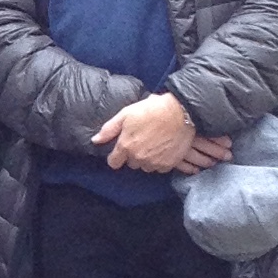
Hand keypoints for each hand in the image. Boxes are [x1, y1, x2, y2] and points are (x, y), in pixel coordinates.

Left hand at [91, 92, 230, 175]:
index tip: (121, 149)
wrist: (181, 112)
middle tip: (142, 139)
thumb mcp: (126, 114)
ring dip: (147, 158)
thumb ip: (109, 129)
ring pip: (145, 166)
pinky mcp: (168, 165)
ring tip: (154, 142)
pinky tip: (163, 147)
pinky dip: (160, 160)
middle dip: (133, 154)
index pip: (114, 162)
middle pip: (131, 163)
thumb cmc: (152, 110)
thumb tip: (95, 140)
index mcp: (126, 146)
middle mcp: (139, 158)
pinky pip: (159, 167)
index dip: (116, 156)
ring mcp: (154, 162)